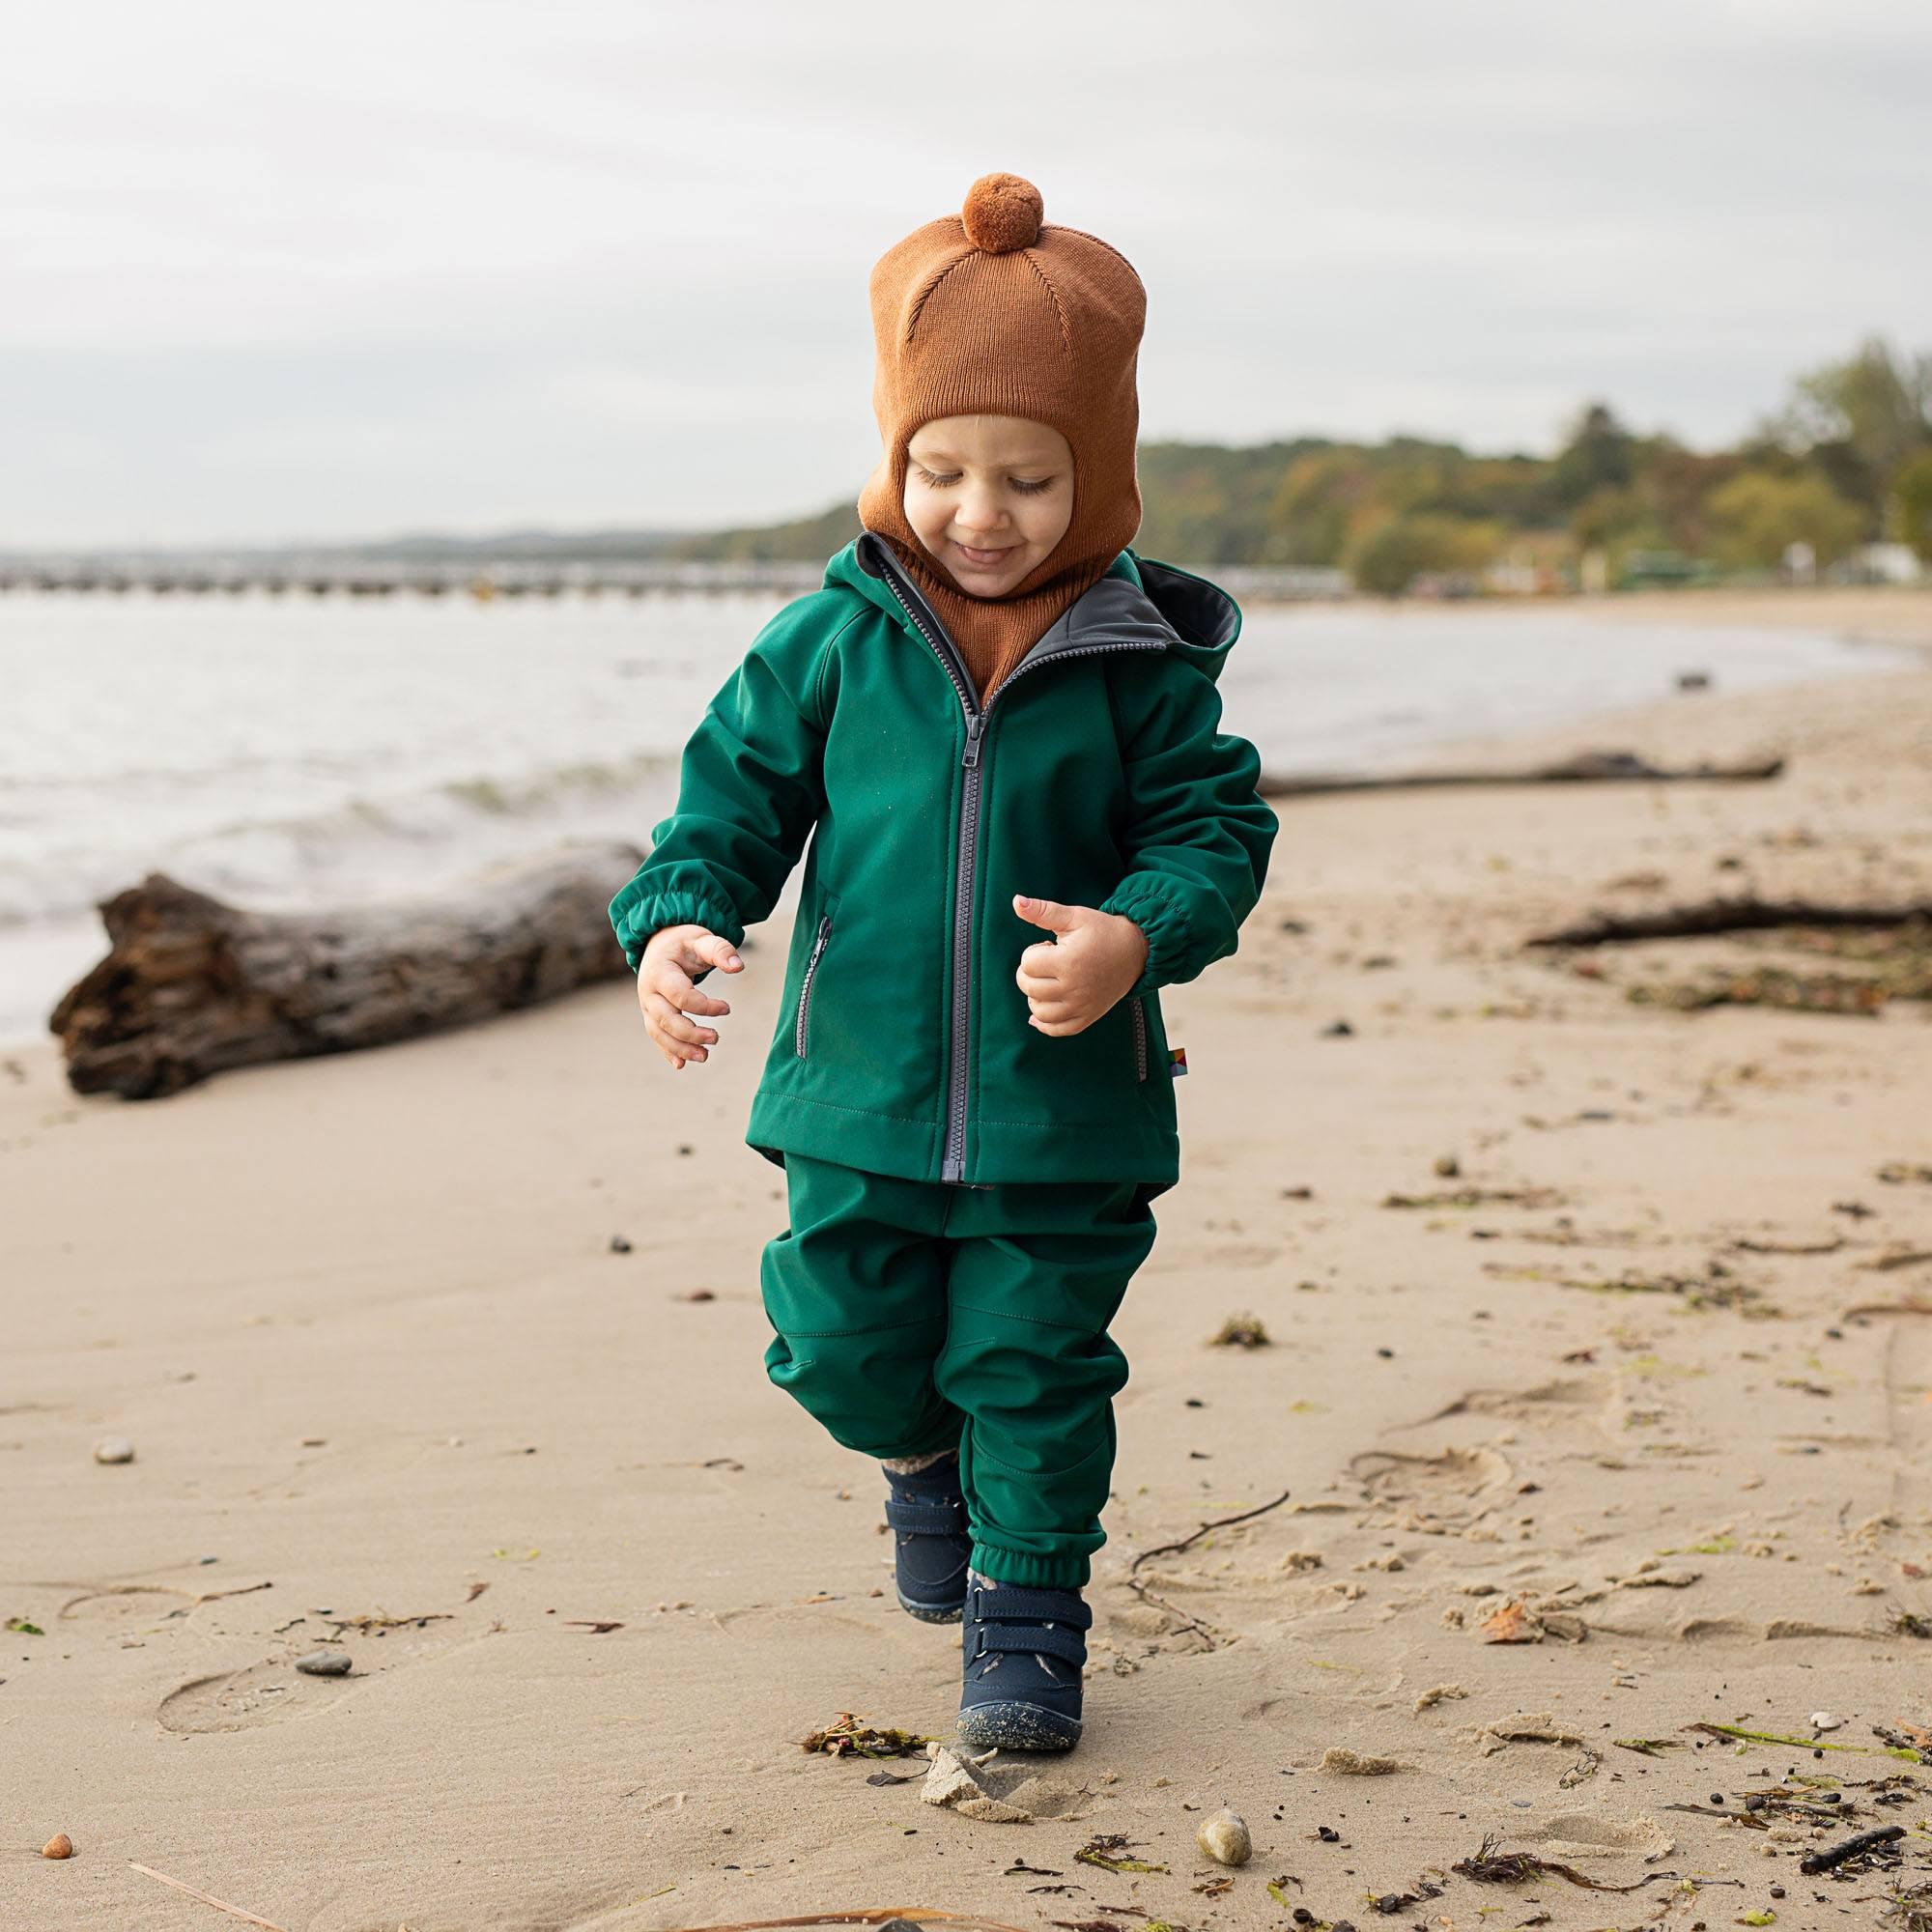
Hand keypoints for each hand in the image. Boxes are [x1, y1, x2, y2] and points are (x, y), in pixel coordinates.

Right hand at [637, 925, 743, 1069]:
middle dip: (690, 1033)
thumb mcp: (701, 939)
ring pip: (659, 1033)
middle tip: (716, 1038)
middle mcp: (648, 992)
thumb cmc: (684, 943)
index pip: (680, 996)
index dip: (704, 1006)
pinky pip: (657, 1037)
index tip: (727, 1008)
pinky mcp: (651, 1016)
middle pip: (666, 1020)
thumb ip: (720, 950)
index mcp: (660, 972)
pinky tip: (681, 1065)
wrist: (660, 945)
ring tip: (705, 1056)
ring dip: (680, 1048)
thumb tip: (738, 966)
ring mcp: (647, 1006)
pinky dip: (668, 1052)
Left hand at [1012, 895, 1148, 1035]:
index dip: (1033, 951)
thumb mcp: (1074, 916)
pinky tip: (1041, 1008)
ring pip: (1038, 1011)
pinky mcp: (1087, 1017)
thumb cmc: (1103, 931)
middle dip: (1030, 972)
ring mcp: (1081, 1006)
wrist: (1136, 951)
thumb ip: (1043, 911)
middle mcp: (1074, 988)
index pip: (1027, 963)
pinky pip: (1057, 1030)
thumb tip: (1016, 901)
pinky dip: (1043, 1023)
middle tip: (1049, 962)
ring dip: (1034, 995)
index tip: (1049, 946)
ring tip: (1048, 981)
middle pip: (1029, 987)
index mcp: (1069, 962)